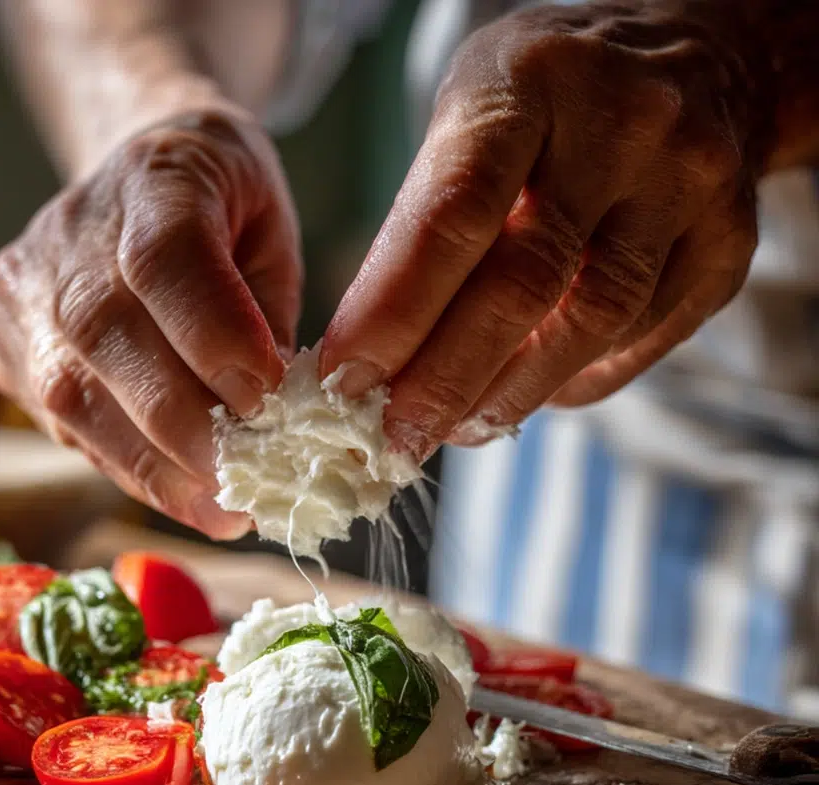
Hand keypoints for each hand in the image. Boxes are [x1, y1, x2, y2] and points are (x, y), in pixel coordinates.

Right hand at [0, 110, 300, 537]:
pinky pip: (65, 423)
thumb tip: (266, 416)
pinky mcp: (7, 346)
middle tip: (246, 488)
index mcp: (150, 175)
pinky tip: (179, 492)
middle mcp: (67, 232)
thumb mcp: (271, 232)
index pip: (161, 257)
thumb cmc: (222, 207)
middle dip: (184, 429)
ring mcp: (24, 291)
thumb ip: (265, 314)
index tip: (268, 399)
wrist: (137, 177)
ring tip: (218, 511)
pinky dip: (129, 467)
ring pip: (73, 396)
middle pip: (106, 336)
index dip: (213, 335)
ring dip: (153, 468)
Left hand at [321, 1, 765, 455]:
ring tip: (456, 428)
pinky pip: (639, 340)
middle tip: (396, 436)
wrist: (698, 59)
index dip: (393, 313)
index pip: (452, 215)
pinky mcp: (729, 244)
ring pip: (590, 325)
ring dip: (510, 396)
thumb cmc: (548, 103)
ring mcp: (690, 183)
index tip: (345, 382)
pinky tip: (528, 393)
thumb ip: (425, 226)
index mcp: (532, 82)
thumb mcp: (472, 117)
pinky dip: (572, 381)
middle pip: (523, 286)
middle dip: (445, 378)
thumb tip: (370, 366)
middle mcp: (624, 124)